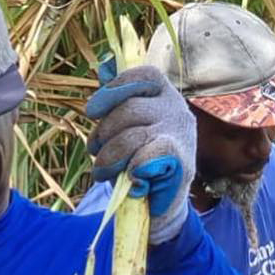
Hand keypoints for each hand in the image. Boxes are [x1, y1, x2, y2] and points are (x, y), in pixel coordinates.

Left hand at [85, 60, 195, 242]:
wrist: (160, 208)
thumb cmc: (139, 165)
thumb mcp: (127, 128)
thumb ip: (119, 101)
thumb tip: (104, 67)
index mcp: (165, 96)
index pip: (142, 76)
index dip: (114, 89)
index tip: (92, 112)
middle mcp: (177, 110)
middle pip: (129, 109)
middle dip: (104, 133)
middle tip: (94, 151)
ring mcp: (182, 135)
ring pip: (132, 136)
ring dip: (110, 157)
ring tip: (102, 172)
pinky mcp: (182, 161)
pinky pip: (146, 157)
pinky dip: (131, 170)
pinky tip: (131, 181)